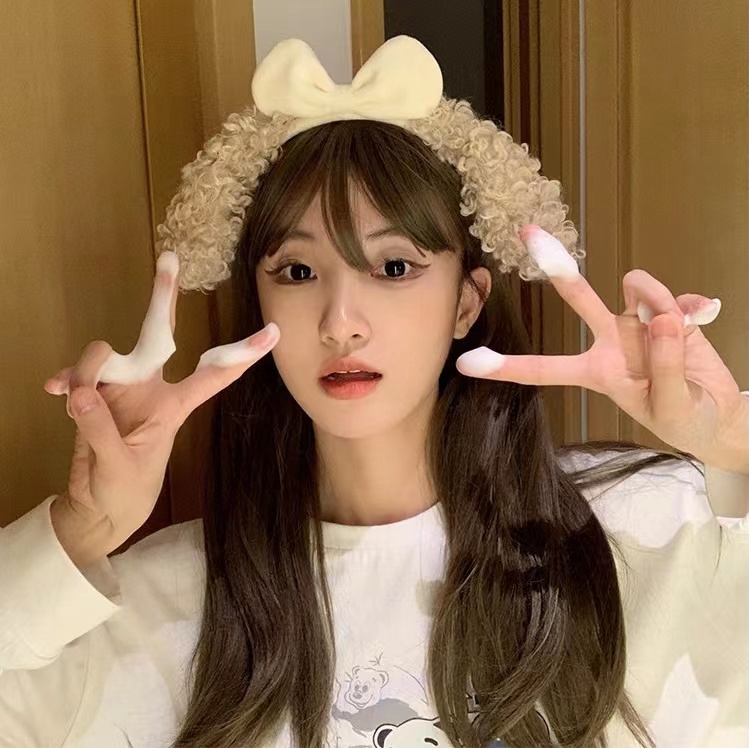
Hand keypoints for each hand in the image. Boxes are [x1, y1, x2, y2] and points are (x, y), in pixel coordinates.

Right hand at [44, 251, 279, 565]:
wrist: (98, 510)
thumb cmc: (124, 492)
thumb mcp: (118, 469)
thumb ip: (100, 430)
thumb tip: (83, 393)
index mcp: (174, 408)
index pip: (214, 377)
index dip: (242, 355)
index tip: (274, 332)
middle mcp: (151, 389)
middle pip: (159, 336)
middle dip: (163, 297)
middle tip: (170, 257)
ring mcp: (121, 388)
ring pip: (107, 355)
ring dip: (88, 369)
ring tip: (73, 395)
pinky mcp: (93, 393)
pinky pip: (78, 376)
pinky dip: (67, 380)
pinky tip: (54, 388)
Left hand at [456, 225, 748, 473]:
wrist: (720, 415)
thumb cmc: (685, 420)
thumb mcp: (670, 408)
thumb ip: (665, 368)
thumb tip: (663, 319)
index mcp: (596, 371)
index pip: (544, 370)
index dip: (507, 368)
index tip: (467, 364)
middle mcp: (610, 341)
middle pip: (577, 297)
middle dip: (556, 267)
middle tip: (527, 232)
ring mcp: (638, 322)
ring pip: (636, 288)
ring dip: (658, 301)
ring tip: (681, 329)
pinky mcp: (670, 311)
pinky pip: (675, 296)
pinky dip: (691, 307)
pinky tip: (702, 317)